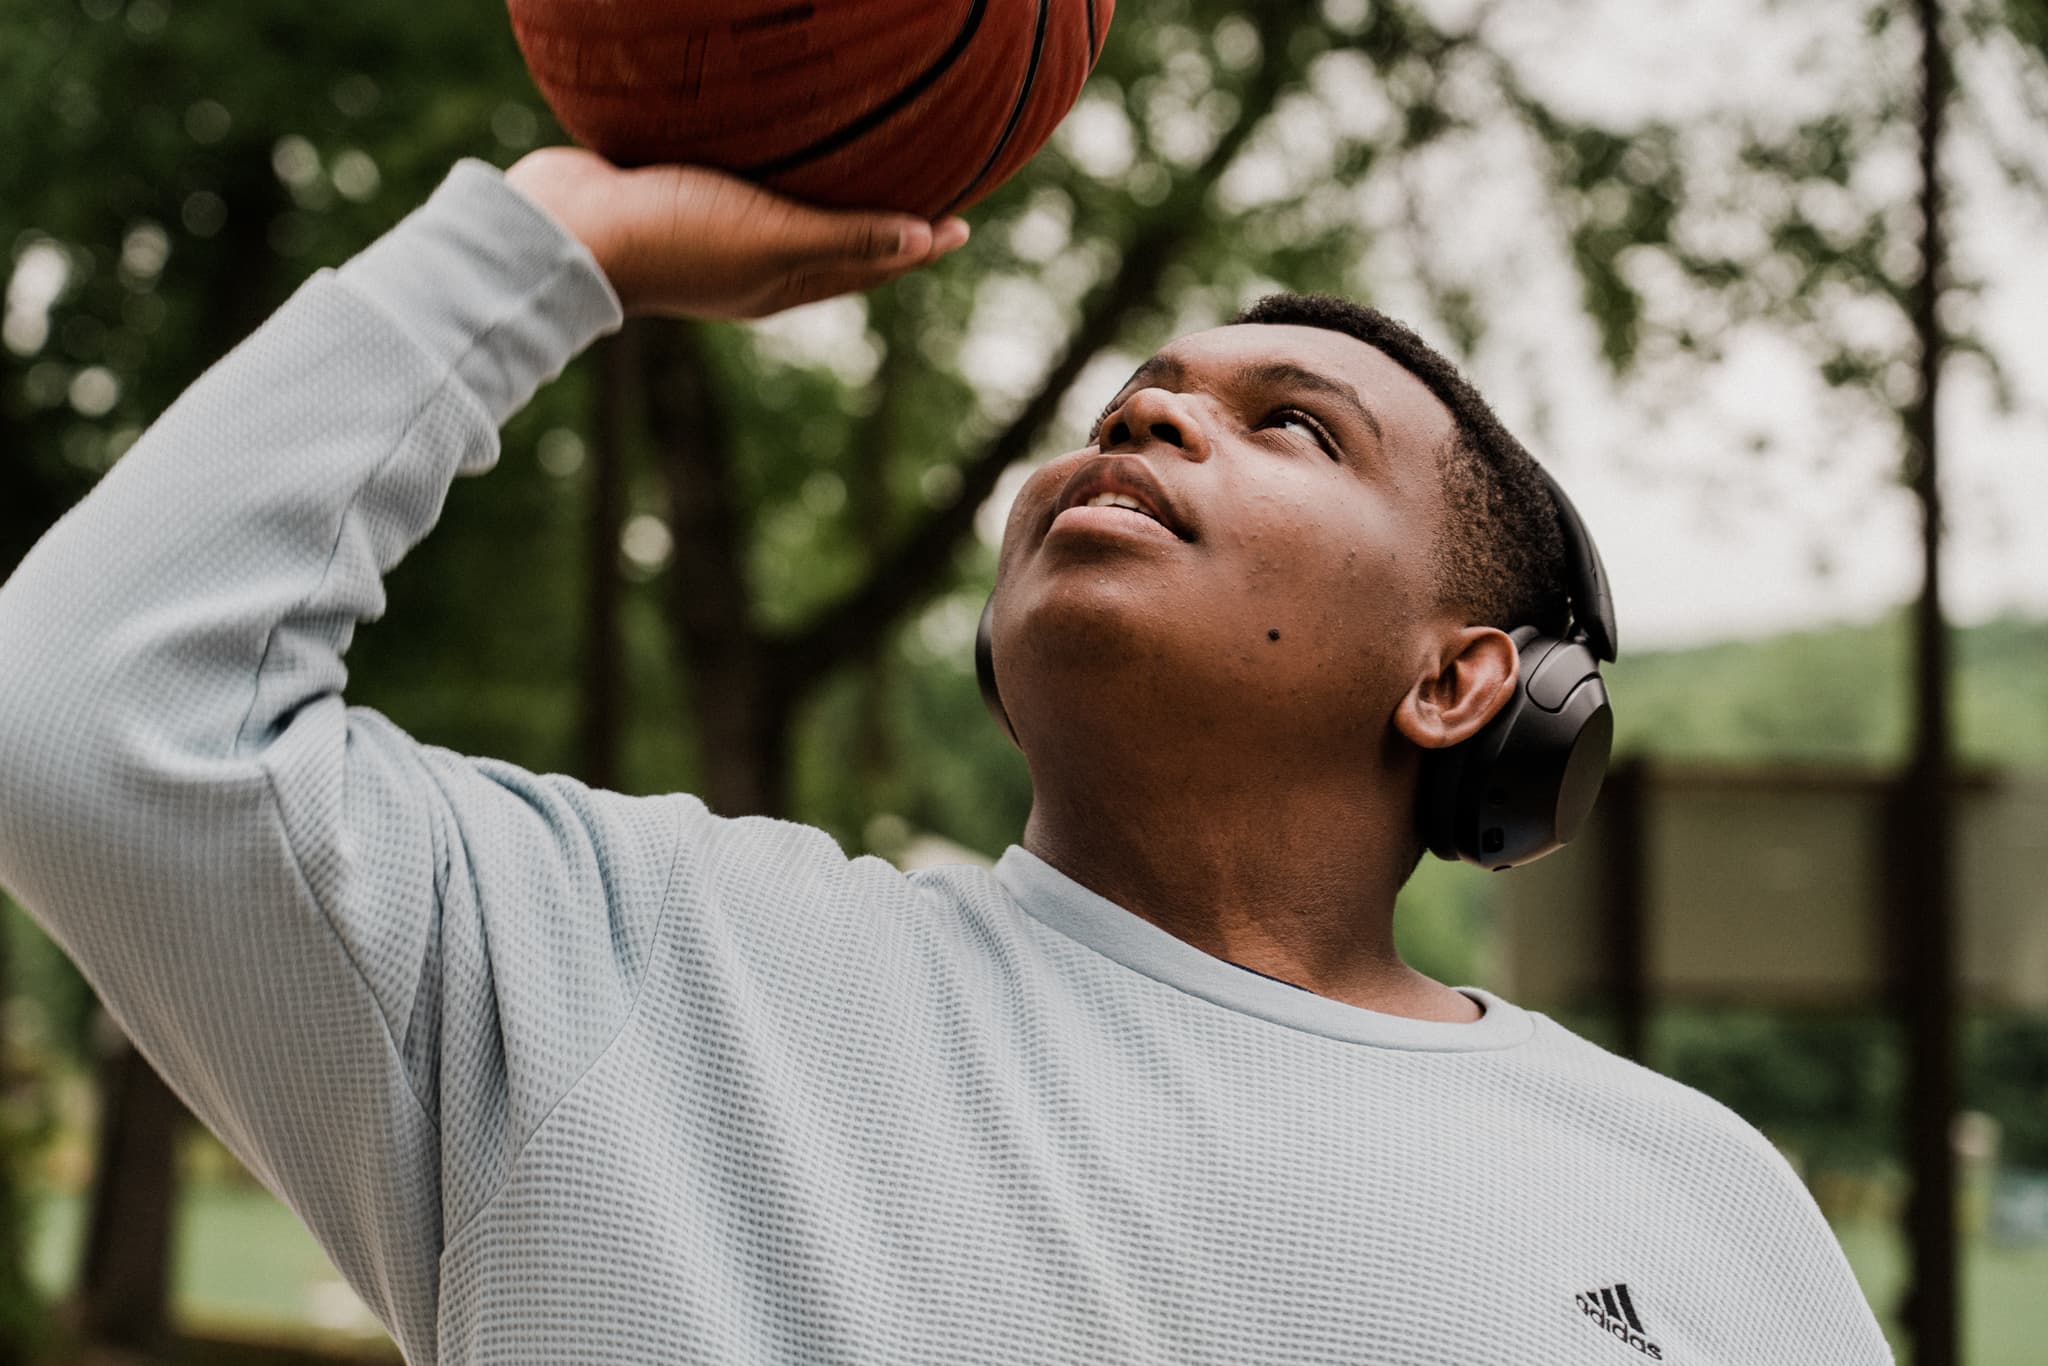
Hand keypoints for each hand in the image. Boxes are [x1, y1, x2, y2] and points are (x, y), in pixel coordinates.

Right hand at [503, 146, 969, 319]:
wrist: (562, 226)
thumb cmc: (673, 235)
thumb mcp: (771, 238)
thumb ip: (844, 237)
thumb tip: (923, 239)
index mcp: (780, 283)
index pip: (867, 264)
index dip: (915, 246)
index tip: (961, 225)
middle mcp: (751, 264)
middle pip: (834, 243)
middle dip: (881, 224)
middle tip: (925, 196)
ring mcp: (711, 231)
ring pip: (787, 212)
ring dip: (826, 196)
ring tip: (859, 167)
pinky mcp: (676, 193)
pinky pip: (742, 181)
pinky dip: (773, 169)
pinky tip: (775, 138)